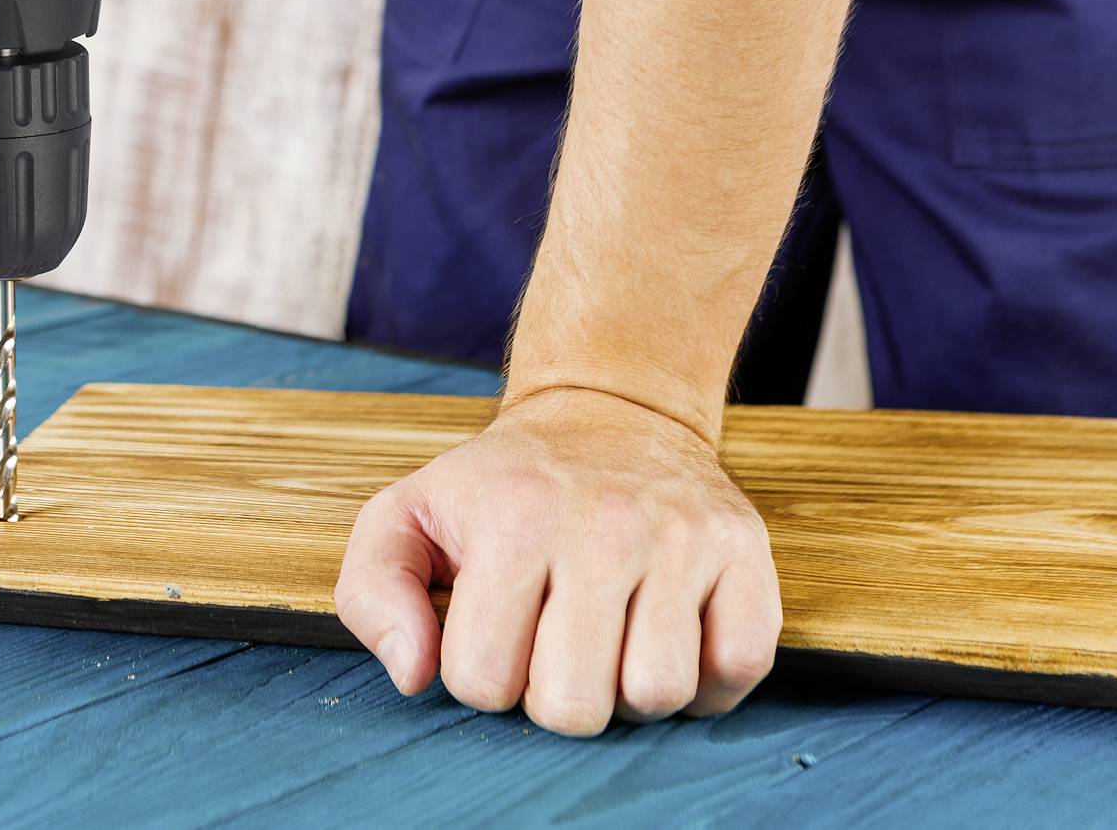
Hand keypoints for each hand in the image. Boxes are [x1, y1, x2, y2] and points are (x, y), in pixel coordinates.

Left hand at [333, 386, 780, 734]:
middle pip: (574, 706)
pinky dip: (705, 678)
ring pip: (658, 694)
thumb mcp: (407, 513)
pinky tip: (669, 636)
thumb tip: (413, 674)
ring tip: (611, 637)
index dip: (483, 673)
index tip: (494, 628)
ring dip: (630, 689)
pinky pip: (739, 669)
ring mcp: (680, 536)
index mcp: (512, 519)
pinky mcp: (743, 549)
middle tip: (554, 641)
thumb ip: (372, 593)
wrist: (610, 410)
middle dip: (555, 693)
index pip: (483, 682)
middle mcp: (601, 525)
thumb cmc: (503, 483)